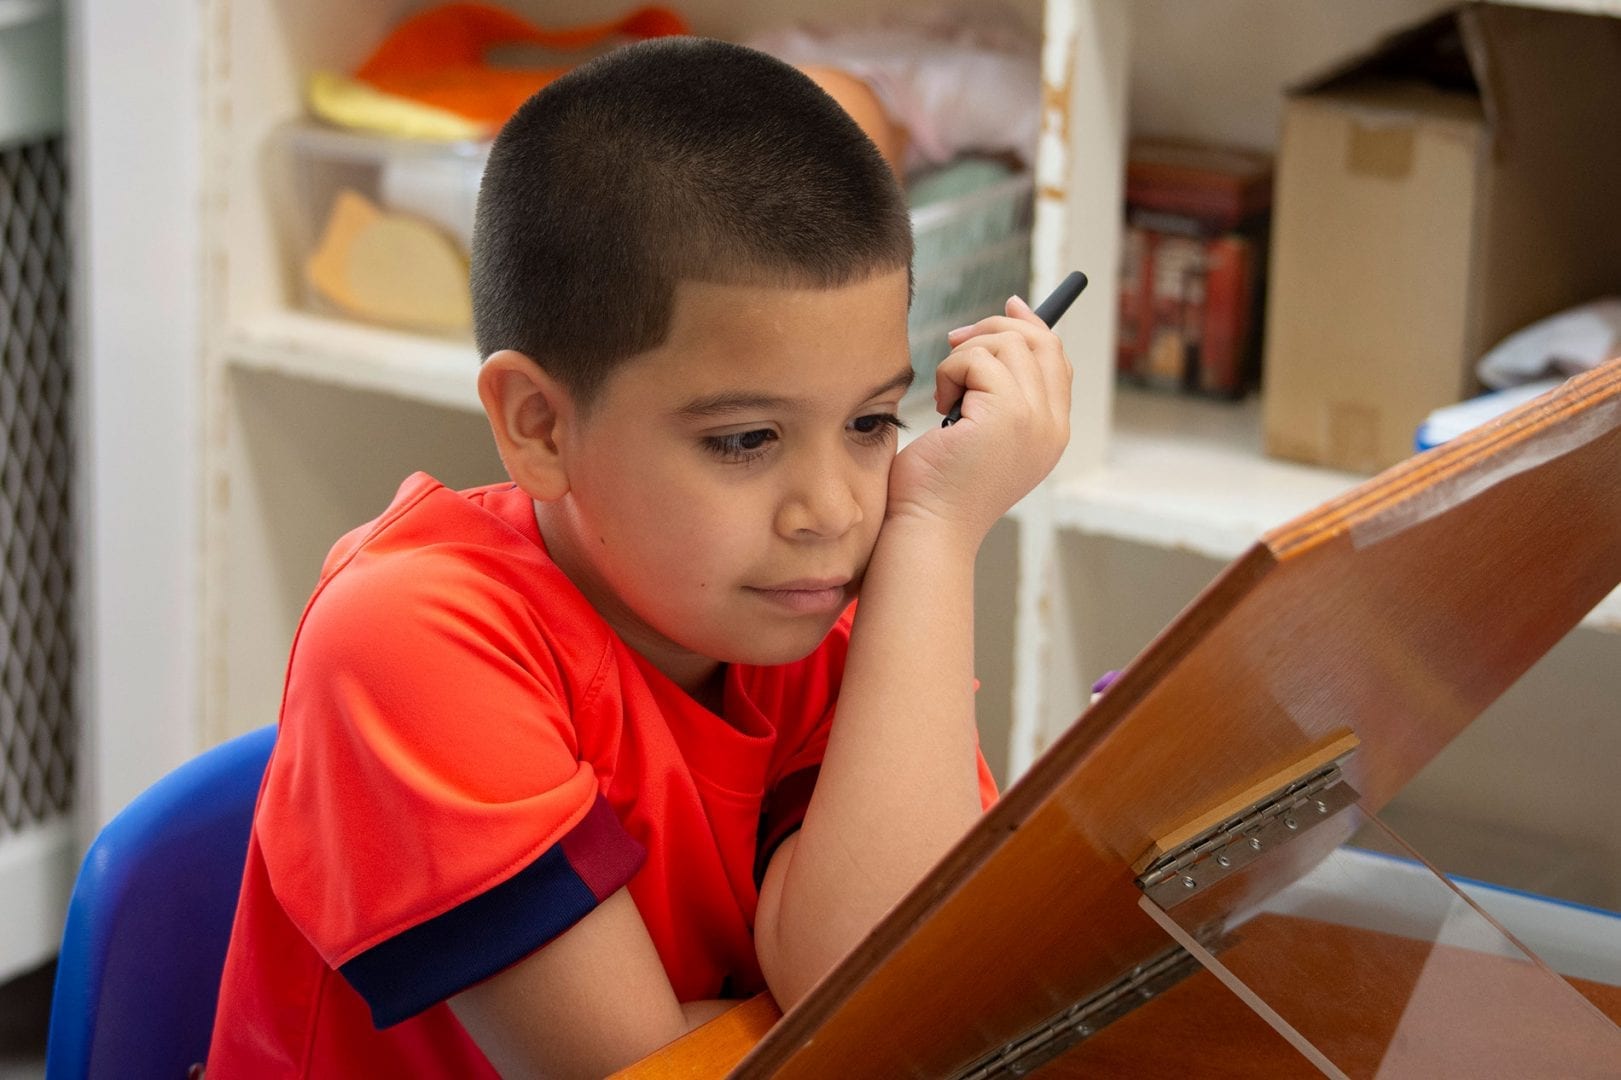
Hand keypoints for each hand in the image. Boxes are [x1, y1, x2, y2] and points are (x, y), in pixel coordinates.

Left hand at [886, 295, 1071, 541]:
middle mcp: (1052, 426)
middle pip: (1040, 342)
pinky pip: (976, 359)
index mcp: (1050, 433)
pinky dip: (949, 373)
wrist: (927, 527)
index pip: (1057, 361)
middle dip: (995, 329)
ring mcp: (1033, 419)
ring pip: (1006, 344)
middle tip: (955, 340)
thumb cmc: (937, 487)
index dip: (1034, 328)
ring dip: (963, 358)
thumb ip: (998, 396)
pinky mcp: (1006, 415)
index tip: (1009, 307)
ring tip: (946, 396)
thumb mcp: (979, 435)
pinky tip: (941, 407)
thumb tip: (992, 335)